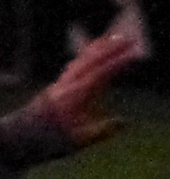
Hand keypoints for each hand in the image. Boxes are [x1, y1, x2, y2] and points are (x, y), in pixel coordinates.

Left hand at [30, 31, 138, 151]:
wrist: (25, 134)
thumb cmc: (53, 138)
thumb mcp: (80, 139)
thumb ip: (102, 130)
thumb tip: (124, 122)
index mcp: (76, 95)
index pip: (100, 73)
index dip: (118, 62)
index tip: (134, 55)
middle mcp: (68, 83)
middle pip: (91, 59)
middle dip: (111, 48)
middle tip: (129, 39)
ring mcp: (63, 81)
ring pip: (82, 58)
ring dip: (99, 47)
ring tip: (114, 38)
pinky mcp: (60, 83)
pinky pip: (76, 62)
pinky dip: (88, 54)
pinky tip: (95, 52)